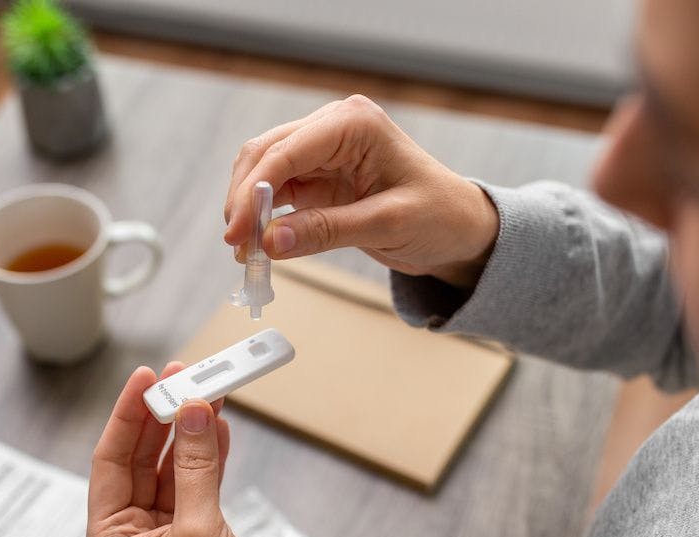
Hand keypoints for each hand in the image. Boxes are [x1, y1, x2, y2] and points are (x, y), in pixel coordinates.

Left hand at [85, 363, 293, 536]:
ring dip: (189, 429)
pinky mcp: (197, 530)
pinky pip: (197, 478)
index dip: (127, 414)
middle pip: (141, 455)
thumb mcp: (198, 532)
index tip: (146, 378)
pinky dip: (209, 452)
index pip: (110, 459)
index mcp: (110, 536)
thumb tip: (192, 411)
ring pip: (172, 463)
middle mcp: (131, 530)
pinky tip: (219, 425)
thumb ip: (194, 467)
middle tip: (182, 376)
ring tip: (207, 389)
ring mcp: (165, 528)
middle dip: (161, 416)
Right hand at [224, 94, 499, 287]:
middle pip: (265, 155)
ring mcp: (323, 151)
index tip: (238, 233)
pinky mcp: (318, 176)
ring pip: (263, 172)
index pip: (287, 151)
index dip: (253, 192)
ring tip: (245, 252)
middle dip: (244, 201)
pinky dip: (262, 216)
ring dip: (248, 210)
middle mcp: (334, 128)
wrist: (461, 229)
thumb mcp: (386, 224)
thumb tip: (270, 241)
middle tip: (237, 247)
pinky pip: (277, 191)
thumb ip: (326, 230)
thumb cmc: (440, 216)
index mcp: (354, 124)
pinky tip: (257, 244)